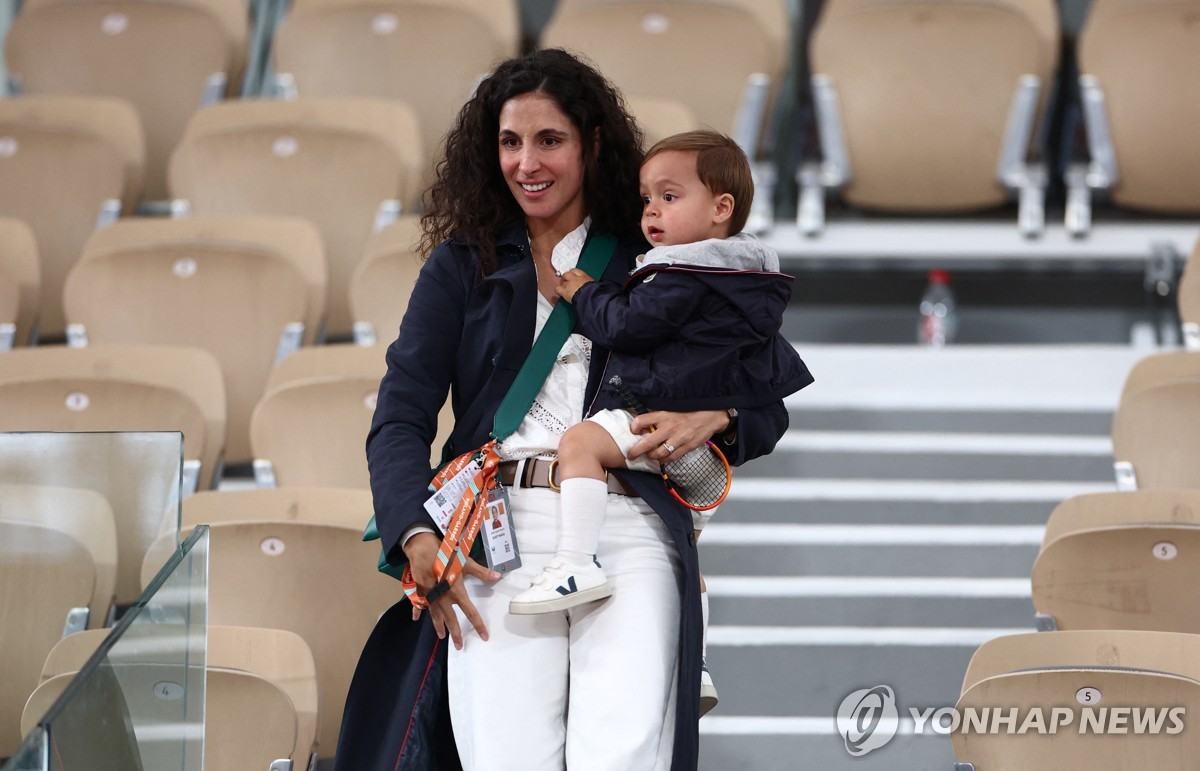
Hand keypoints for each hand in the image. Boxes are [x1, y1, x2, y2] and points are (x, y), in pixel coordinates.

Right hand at [403, 531, 499, 648]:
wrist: (423, 550)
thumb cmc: (446, 555)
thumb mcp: (466, 563)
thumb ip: (481, 572)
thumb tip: (497, 576)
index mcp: (457, 593)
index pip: (471, 613)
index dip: (478, 625)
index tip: (484, 636)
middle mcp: (444, 599)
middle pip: (451, 620)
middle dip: (456, 634)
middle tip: (459, 646)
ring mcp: (431, 597)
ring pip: (435, 616)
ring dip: (439, 626)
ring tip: (441, 637)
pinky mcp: (420, 592)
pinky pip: (418, 605)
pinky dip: (417, 611)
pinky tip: (415, 618)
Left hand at [555, 268, 593, 302]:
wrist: (591, 297)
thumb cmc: (595, 292)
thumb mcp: (594, 284)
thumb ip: (588, 282)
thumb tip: (589, 285)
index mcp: (583, 276)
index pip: (574, 270)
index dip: (572, 274)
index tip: (573, 276)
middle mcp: (575, 278)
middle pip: (566, 274)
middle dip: (566, 278)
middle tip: (568, 283)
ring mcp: (569, 284)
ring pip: (562, 281)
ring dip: (563, 285)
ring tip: (566, 290)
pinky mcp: (565, 291)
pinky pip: (558, 289)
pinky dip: (559, 291)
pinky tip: (561, 293)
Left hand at [628, 409, 726, 463]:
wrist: (711, 415)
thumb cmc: (690, 410)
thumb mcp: (672, 409)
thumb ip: (659, 416)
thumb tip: (645, 425)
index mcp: (663, 415)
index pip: (641, 421)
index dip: (634, 427)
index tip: (634, 431)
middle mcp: (669, 427)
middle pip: (646, 443)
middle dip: (636, 451)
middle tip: (631, 455)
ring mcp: (678, 439)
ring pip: (658, 454)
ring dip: (652, 456)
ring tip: (650, 455)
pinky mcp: (687, 447)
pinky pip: (671, 457)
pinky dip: (665, 459)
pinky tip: (663, 457)